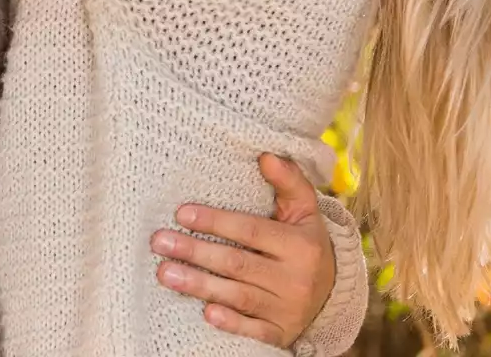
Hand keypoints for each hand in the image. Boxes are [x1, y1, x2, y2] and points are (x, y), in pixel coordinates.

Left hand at [152, 153, 334, 346]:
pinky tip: (205, 312)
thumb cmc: (305, 242)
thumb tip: (265, 155)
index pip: (251, 230)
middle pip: (238, 264)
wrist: (331, 293)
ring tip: (164, 273)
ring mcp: (287, 310)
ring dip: (199, 285)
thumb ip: (288, 181)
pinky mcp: (280, 335)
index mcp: (300, 245)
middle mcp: (295, 279)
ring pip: (239, 297)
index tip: (181, 213)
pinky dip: (230, 323)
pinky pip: (253, 331)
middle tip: (159, 242)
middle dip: (196, 252)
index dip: (216, 222)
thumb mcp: (305, 210)